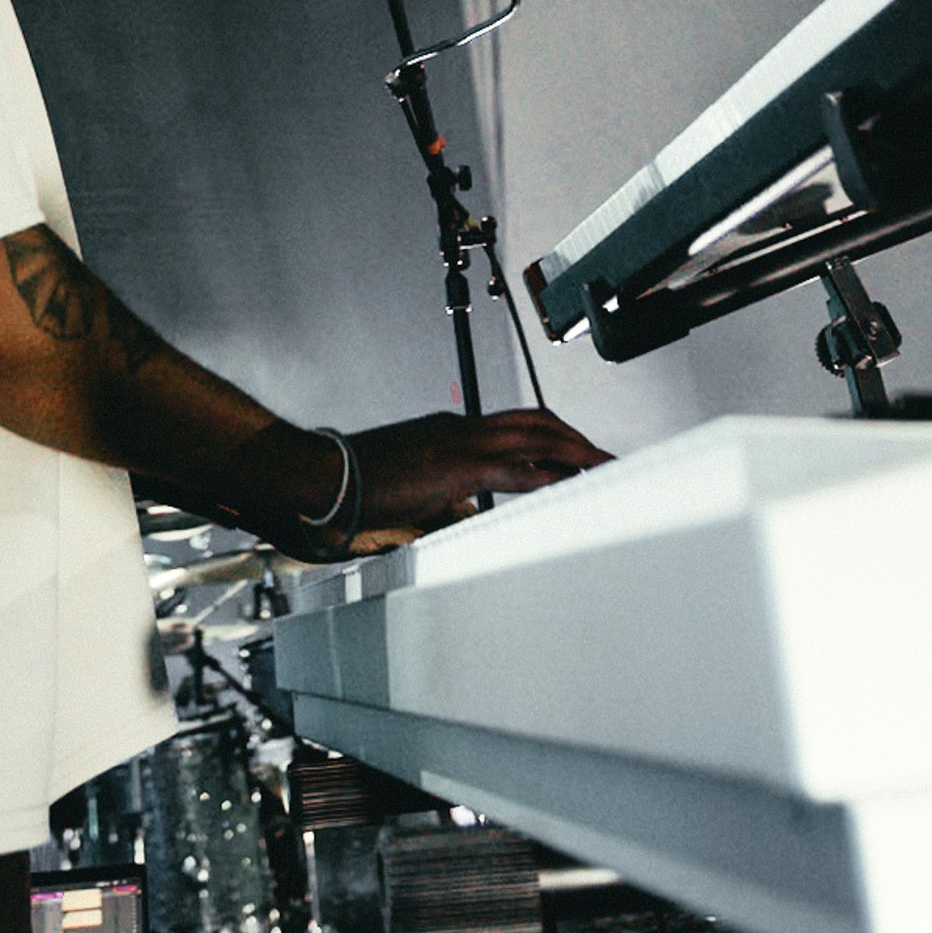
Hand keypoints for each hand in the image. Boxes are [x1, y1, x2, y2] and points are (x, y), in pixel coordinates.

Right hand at [342, 406, 607, 542]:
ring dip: (576, 451)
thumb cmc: (357, 483)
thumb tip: (460, 511)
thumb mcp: (409, 485)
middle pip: (537, 421)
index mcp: (451, 430)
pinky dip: (551, 475)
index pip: (516, 424)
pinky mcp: (458, 468)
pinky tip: (571, 487)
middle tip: (606, 458)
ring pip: (537, 436)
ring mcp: (461, 443)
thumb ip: (440, 494)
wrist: (325, 474)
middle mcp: (462, 428)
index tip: (575, 451)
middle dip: (576, 438)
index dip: (552, 435)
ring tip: (605, 468)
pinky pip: (518, 470)